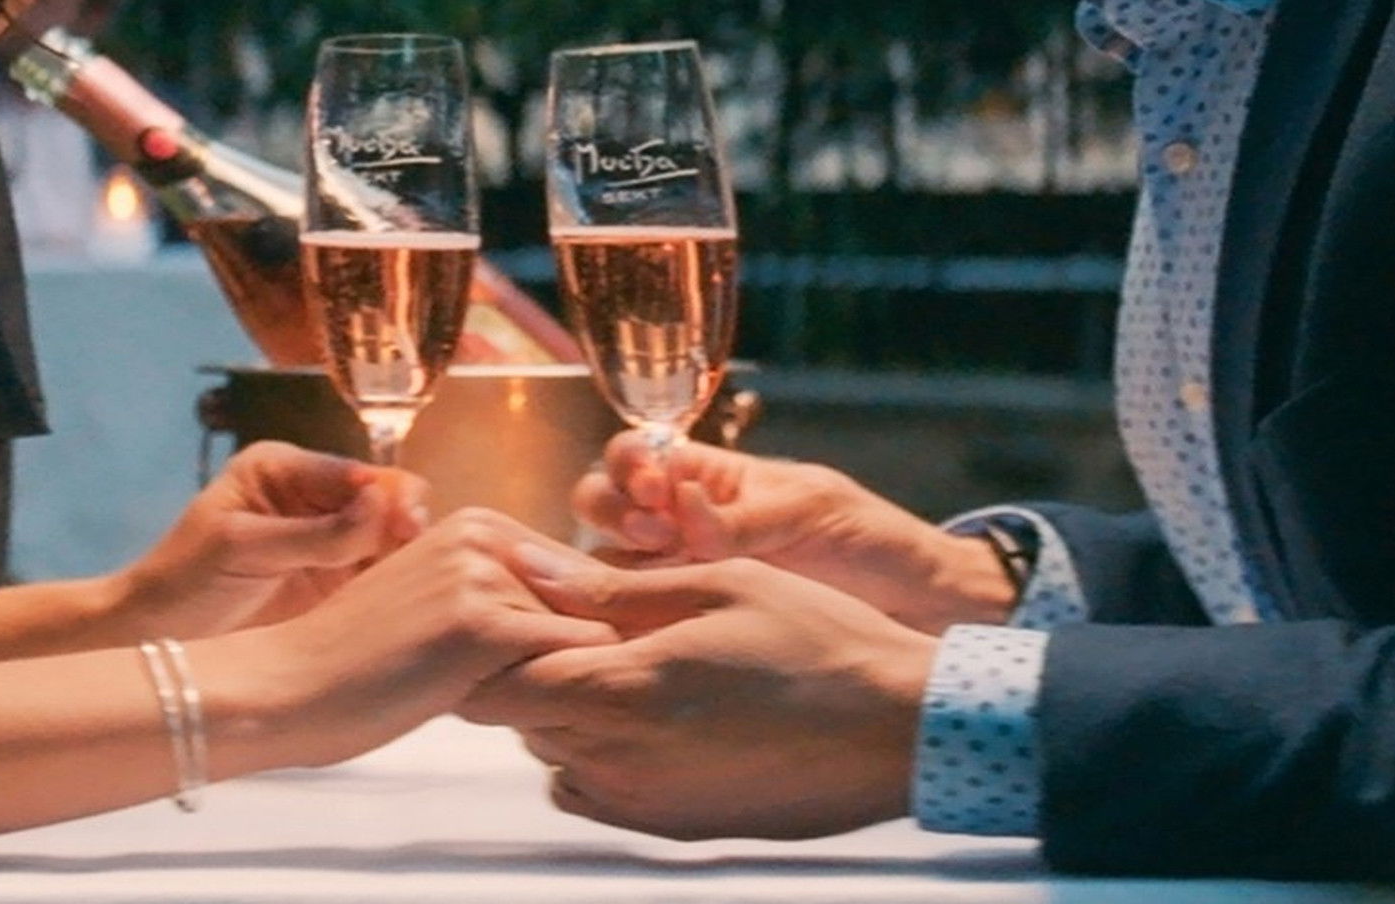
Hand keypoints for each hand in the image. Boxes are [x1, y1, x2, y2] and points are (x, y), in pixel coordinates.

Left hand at [111, 440, 425, 639]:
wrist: (156, 636)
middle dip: (406, 527)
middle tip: (421, 561)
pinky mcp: (336, 585)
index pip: (355, 473)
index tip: (412, 526)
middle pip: (382, 503)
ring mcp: (328, 543)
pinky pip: (379, 579)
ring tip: (424, 588)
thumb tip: (383, 503)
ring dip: (407, 561)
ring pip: (389, 542)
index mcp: (285, 469)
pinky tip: (409, 607)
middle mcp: (314, 498)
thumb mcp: (243, 547)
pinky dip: (396, 590)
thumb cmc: (185, 580)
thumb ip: (313, 532)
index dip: (390, 496)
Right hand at [212, 508, 616, 770]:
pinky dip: (555, 693)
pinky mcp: (483, 623)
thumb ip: (508, 601)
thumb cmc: (362, 665)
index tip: (515, 667)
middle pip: (589, 605)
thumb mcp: (443, 610)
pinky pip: (573, 661)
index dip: (568, 633)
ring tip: (474, 693)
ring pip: (585, 636)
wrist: (288, 686)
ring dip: (553, 676)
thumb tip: (600, 624)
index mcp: (478, 523)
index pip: (577, 579)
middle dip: (567, 653)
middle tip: (488, 685)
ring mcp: (483, 573)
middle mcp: (487, 532)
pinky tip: (486, 705)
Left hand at [462, 554, 934, 839]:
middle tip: (588, 623)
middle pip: (519, 718)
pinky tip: (653, 718)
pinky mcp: (673, 828)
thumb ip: (610, 588)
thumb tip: (529, 567)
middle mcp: (619, 760)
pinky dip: (598, 758)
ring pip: (556, 754)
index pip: (495, 682)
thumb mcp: (715, 584)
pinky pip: (594, 793)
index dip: (497, 640)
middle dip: (532, 668)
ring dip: (569, 710)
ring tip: (631, 666)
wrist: (899, 731)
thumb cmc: (817, 640)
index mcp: (622, 691)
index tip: (528, 604)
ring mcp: (644, 803)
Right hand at [575, 435, 1015, 632]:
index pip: (640, 454)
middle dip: (612, 507)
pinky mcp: (694, 624)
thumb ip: (742, 518)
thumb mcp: (809, 512)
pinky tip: (643, 618)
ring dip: (616, 560)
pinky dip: (626, 613)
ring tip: (657, 570)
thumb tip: (682, 505)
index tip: (656, 488)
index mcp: (713, 478)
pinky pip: (638, 615)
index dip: (631, 464)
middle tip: (653, 528)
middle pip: (606, 503)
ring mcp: (685, 576)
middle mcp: (685, 524)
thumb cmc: (869, 542)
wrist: (913, 608)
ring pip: (612, 560)